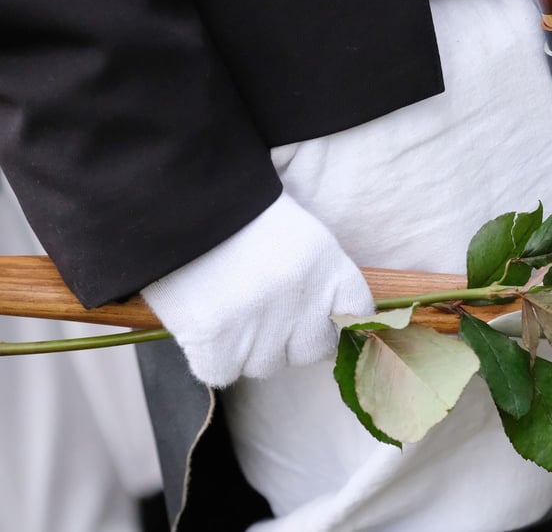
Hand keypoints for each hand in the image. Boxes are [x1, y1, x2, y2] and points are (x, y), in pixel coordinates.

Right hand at [142, 193, 373, 386]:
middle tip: (262, 314)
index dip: (335, 322)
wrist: (177, 198)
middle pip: (313, 350)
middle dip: (292, 340)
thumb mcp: (296, 233)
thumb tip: (327, 325)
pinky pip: (222, 372)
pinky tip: (201, 323)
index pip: (356, 314)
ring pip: (266, 365)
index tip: (318, 322)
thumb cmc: (238, 212)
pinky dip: (210, 357)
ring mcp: (261, 323)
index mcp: (327, 265)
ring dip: (247, 349)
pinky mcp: (217, 341)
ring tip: (226, 308)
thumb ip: (316, 278)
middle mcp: (302, 298)